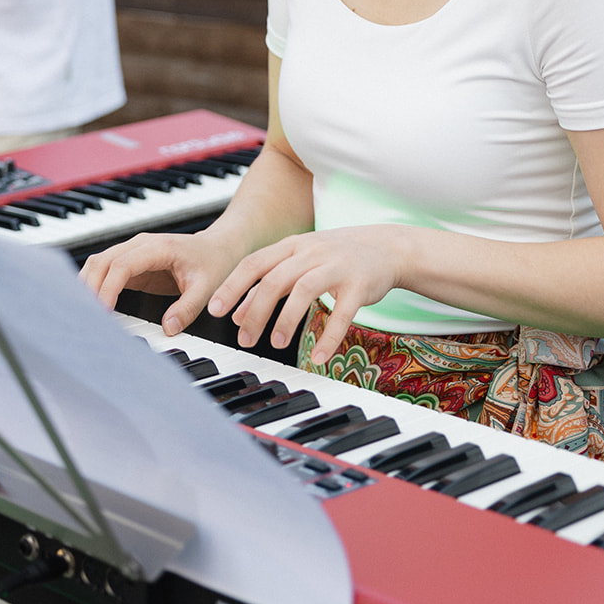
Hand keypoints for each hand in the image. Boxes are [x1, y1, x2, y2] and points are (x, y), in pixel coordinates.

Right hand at [80, 229, 249, 337]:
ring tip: (83, 313)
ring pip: (98, 263)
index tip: (103, 312)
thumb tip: (168, 329)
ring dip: (87, 284)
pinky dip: (94, 285)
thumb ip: (187, 308)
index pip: (122, 265)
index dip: (108, 288)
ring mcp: (133, 252)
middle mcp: (140, 245)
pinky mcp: (131, 263)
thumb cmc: (212, 263)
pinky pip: (105, 271)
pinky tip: (91, 305)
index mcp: (157, 247)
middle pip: (102, 261)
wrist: (217, 247)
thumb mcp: (206, 287)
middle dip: (90, 288)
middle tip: (85, 318)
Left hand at [208, 227, 405, 365]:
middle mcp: (312, 251)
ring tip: (275, 344)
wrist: (388, 247)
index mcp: (293, 245)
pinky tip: (320, 358)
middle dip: (255, 311)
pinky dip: (329, 336)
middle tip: (244, 339)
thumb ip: (270, 282)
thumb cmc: (337, 257)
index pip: (255, 263)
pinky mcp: (360, 285)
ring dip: (286, 320)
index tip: (215, 310)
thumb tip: (238, 313)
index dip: (233, 286)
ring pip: (304, 290)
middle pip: (275, 279)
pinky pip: (342, 313)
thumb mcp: (300, 261)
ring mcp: (337, 266)